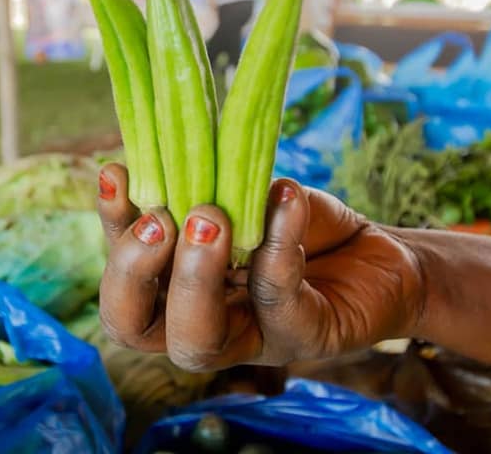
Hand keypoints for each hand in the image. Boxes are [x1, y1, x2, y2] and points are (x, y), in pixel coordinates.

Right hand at [96, 163, 425, 371]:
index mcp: (177, 289)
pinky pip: (279, 299)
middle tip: (160, 218)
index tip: (116, 173)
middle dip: (132, 273)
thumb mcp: (247, 195)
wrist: (379, 254)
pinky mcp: (305, 338)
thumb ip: (207, 185)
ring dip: (193, 277)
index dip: (111, 230)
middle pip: (133, 329)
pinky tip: (285, 199)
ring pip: (195, 341)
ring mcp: (252, 339)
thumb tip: (167, 150)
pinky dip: (278, 245)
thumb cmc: (300, 225)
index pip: (122, 273)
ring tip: (210, 217)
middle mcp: (203, 322)